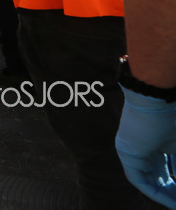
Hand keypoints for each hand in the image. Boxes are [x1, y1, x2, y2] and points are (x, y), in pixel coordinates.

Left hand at [116, 87, 175, 207]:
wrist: (155, 98)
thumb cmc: (172, 116)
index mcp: (157, 143)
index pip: (169, 170)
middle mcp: (144, 148)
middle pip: (159, 177)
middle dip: (173, 192)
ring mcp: (133, 151)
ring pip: (150, 180)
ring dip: (166, 194)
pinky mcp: (126, 154)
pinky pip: (138, 180)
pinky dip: (155, 192)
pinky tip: (171, 202)